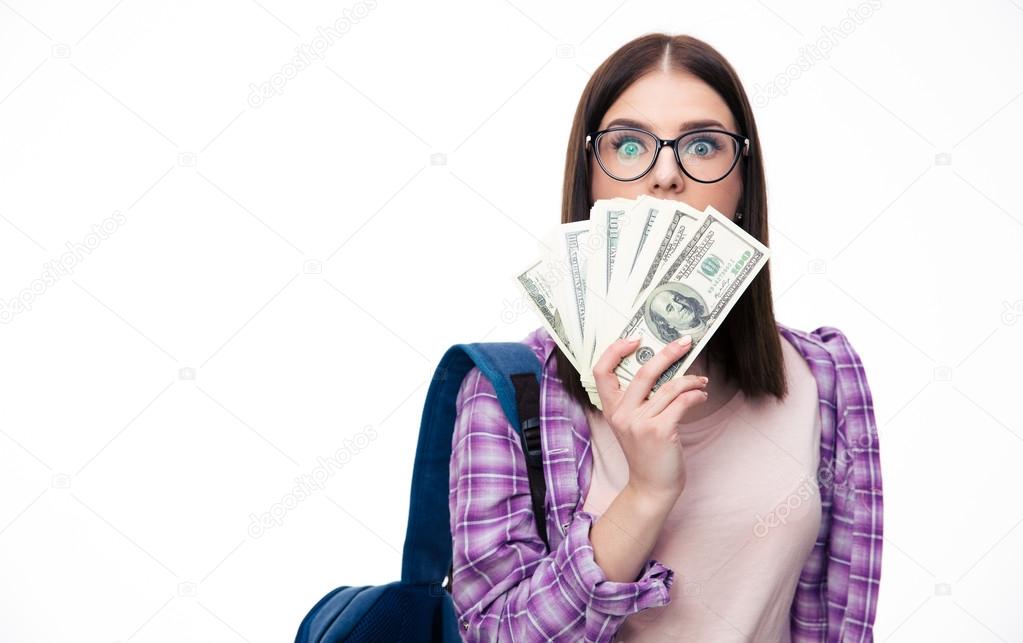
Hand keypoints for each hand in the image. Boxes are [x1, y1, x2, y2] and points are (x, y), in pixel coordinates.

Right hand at [591, 336, 709, 499]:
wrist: (651, 487)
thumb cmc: (646, 453)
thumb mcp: (632, 424)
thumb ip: (638, 400)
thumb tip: (663, 367)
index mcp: (611, 409)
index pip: (601, 371)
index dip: (615, 350)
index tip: (635, 339)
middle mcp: (621, 414)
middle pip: (644, 371)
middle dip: (668, 352)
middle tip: (685, 342)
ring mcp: (639, 423)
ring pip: (670, 387)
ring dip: (691, 379)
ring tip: (701, 380)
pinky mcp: (660, 431)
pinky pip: (682, 402)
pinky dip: (696, 395)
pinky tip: (701, 395)